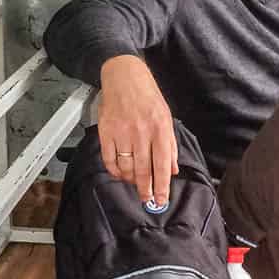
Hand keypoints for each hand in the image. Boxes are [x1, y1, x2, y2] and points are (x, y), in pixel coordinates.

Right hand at [98, 55, 177, 203]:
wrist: (124, 77)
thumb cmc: (148, 97)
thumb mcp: (166, 118)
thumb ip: (170, 145)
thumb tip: (172, 170)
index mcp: (160, 129)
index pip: (162, 165)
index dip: (161, 186)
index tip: (161, 200)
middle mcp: (141, 132)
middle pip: (143, 170)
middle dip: (146, 190)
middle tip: (147, 201)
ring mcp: (122, 132)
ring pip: (126, 167)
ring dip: (131, 180)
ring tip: (135, 183)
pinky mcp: (106, 131)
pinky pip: (109, 159)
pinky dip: (114, 170)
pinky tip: (120, 173)